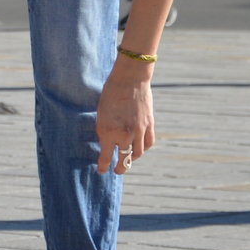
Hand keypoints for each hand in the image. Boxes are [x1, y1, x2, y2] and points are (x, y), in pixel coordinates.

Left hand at [97, 56, 157, 173]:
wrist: (130, 79)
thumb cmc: (110, 93)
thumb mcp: (100, 113)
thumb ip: (104, 130)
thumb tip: (107, 142)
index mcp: (108, 131)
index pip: (106, 156)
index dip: (104, 166)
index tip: (102, 171)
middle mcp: (124, 135)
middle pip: (123, 159)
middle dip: (120, 167)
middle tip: (117, 171)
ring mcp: (139, 131)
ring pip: (137, 154)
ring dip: (132, 160)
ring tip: (128, 161)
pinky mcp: (149, 125)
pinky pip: (148, 143)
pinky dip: (143, 148)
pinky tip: (139, 149)